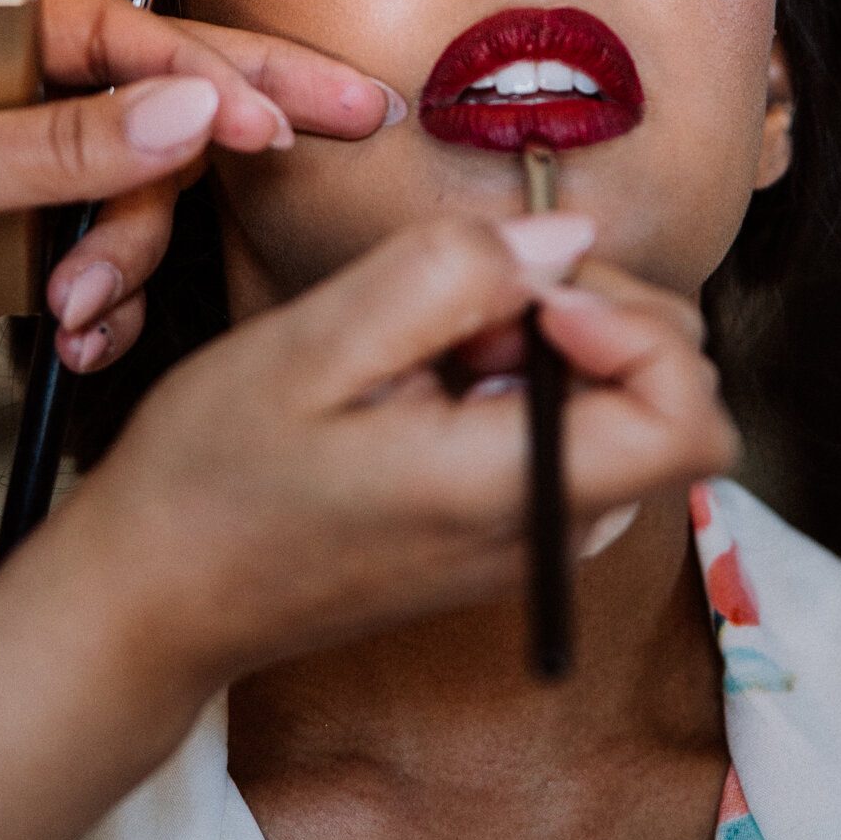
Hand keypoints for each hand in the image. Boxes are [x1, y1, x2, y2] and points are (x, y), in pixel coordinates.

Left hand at [0, 0, 395, 471]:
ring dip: (124, 251)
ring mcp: (8, 163)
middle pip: (151, 91)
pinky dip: (103, 294)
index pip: (119, 32)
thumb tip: (190, 112)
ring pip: (136, 188)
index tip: (275, 120)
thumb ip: (66, 145)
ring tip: (74, 300)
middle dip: (231, 123)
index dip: (206, 74)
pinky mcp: (11, 238)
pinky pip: (103, 251)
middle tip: (345, 118)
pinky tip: (71, 329)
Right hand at [65, 216, 737, 686]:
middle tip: (467, 299)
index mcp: (510, 497)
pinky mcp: (506, 530)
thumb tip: (568, 240)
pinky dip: (517, 375)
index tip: (536, 289)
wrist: (153, 600)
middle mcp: (547, 533)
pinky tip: (424, 375)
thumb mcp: (313, 345)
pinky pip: (564, 427)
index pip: (688, 416)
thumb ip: (449, 278)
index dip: (637, 322)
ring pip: (617, 400)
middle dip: (588, 310)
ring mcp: (532, 539)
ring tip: (425, 341)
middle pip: (667, 391)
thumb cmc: (212, 479)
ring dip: (544, 338)